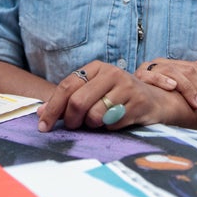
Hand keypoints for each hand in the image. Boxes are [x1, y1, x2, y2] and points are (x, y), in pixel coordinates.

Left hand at [36, 61, 182, 131]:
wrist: (155, 100)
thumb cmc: (118, 98)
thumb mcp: (93, 93)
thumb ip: (67, 101)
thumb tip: (41, 114)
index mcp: (96, 68)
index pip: (66, 86)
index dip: (52, 108)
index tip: (43, 126)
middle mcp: (111, 73)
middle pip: (78, 102)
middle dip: (71, 120)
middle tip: (73, 127)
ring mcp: (126, 87)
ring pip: (95, 115)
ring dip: (93, 125)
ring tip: (99, 121)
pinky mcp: (138, 102)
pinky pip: (112, 124)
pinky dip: (109, 128)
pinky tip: (116, 121)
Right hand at [134, 58, 196, 119]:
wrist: (125, 98)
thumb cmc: (153, 96)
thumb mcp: (176, 89)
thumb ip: (192, 78)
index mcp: (172, 64)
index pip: (195, 69)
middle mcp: (161, 63)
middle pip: (187, 71)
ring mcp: (149, 68)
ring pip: (173, 71)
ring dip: (188, 88)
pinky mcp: (137, 76)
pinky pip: (150, 75)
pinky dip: (162, 79)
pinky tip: (172, 87)